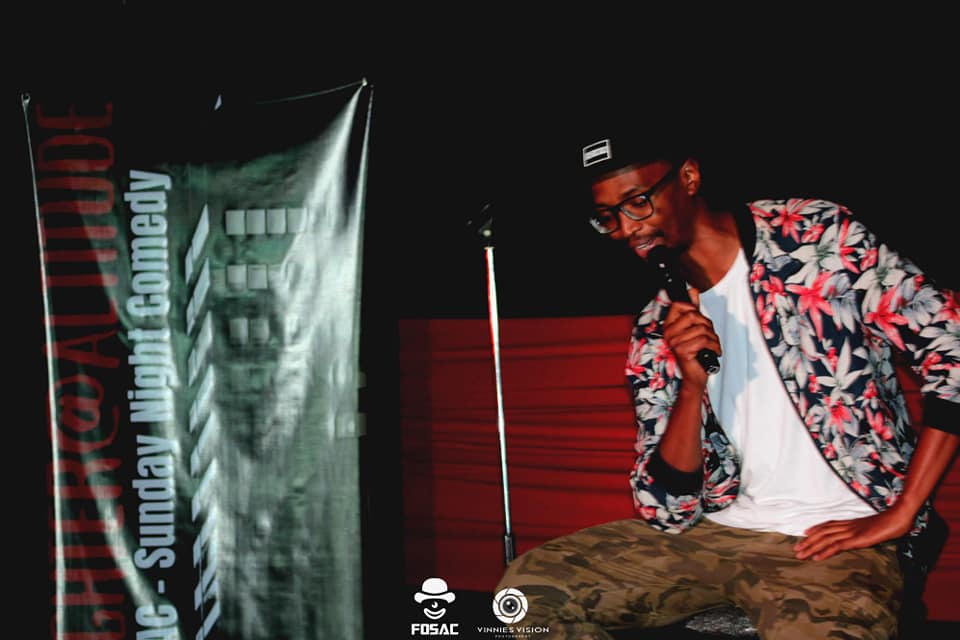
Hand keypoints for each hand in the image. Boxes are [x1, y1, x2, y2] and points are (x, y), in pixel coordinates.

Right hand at [662, 288, 720, 389]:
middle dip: (707, 325)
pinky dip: (714, 346)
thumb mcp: (694, 328)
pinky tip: (713, 352)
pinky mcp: (682, 351)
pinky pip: (704, 340)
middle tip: (709, 336)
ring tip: (712, 346)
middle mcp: (669, 333)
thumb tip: (692, 290)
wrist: (695, 377)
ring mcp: (674, 342)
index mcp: (669, 326)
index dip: (693, 307)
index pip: (679, 305)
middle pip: (693, 315)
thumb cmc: (695, 353)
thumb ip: (692, 309)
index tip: (699, 317)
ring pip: (702, 329)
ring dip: (713, 338)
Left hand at [794, 509, 912, 560]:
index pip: (829, 524)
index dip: (816, 529)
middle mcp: (848, 526)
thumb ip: (866, 531)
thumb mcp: (875, 528)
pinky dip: (825, 551)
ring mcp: (851, 532)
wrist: (900, 517)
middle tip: (796, 548)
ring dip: (811, 547)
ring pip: (825, 539)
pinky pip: (837, 546)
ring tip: (800, 554)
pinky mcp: (856, 539)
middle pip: (823, 532)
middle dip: (808, 541)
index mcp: (852, 523)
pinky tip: (816, 557)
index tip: (805, 533)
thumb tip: (864, 535)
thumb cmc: (891, 522)